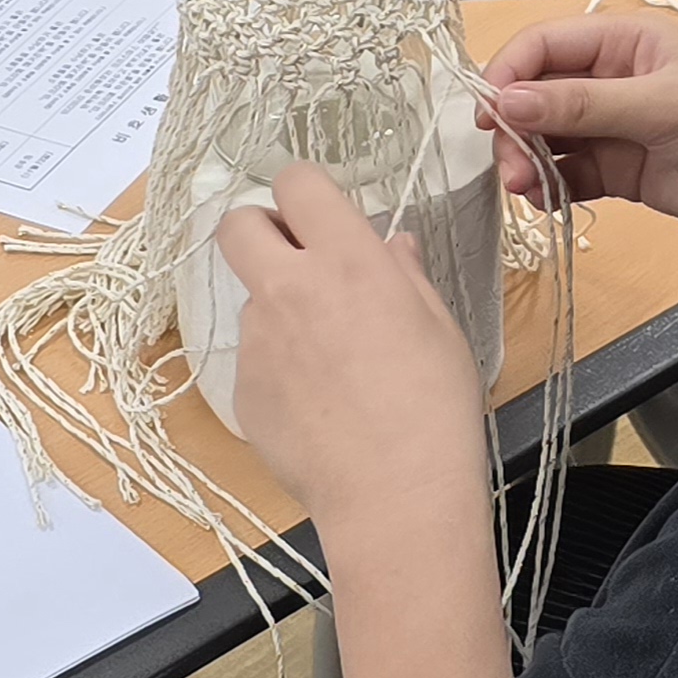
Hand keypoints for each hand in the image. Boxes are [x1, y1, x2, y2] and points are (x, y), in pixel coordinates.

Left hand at [216, 165, 491, 558]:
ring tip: (331, 361)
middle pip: (238, 224)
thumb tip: (392, 247)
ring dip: (279, 310)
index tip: (321, 216)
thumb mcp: (439, 326)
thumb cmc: (434, 408)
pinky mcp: (243, 390)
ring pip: (251, 298)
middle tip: (298, 262)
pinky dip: (279, 369)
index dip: (306, 193)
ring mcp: (258, 341)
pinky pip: (254, 358)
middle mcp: (290, 290)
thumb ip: (405, 275)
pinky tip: (319, 404)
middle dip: (262, 232)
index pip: (297, 183)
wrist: (395, 495)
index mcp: (347, 262)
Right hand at [484, 12, 677, 243]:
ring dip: (528, 159)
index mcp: (626, 40)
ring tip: (526, 189)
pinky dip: (550, 185)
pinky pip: (570, 172)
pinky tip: (543, 201)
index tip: (488, 114)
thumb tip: (507, 99)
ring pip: (549, 135)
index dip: (508, 73)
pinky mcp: (623, 170)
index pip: (545, 44)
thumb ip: (583, 105)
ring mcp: (617, 126)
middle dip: (516, 126)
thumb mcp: (660, 106)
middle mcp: (614, 78)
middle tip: (511, 167)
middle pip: (538, 92)